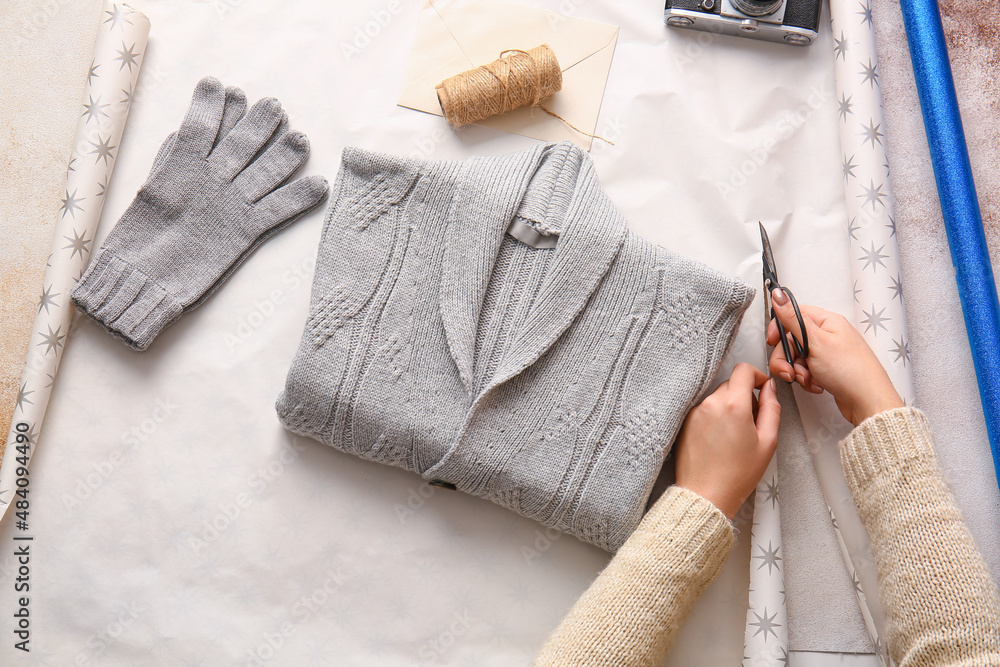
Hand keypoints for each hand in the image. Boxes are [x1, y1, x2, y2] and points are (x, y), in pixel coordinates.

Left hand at [674, 363, 780, 519]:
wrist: (706, 494)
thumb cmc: (737, 474)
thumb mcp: (767, 442)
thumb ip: (772, 409)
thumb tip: (770, 388)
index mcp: (733, 406)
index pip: (744, 370)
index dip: (757, 376)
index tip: (762, 388)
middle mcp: (710, 403)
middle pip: (731, 384)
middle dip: (744, 395)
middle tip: (751, 421)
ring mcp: (695, 412)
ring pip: (717, 396)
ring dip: (729, 406)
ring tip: (734, 434)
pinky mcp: (685, 421)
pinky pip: (705, 408)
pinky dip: (715, 415)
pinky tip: (719, 439)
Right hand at [767, 289, 903, 425]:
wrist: (867, 401)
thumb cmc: (851, 371)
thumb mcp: (816, 341)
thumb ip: (793, 319)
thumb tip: (779, 295)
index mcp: (826, 322)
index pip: (792, 315)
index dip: (779, 329)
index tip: (773, 340)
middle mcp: (827, 335)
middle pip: (791, 339)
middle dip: (788, 358)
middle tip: (792, 368)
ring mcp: (827, 353)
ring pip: (797, 357)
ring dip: (797, 371)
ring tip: (808, 378)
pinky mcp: (827, 369)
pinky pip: (806, 370)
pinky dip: (807, 379)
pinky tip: (816, 384)